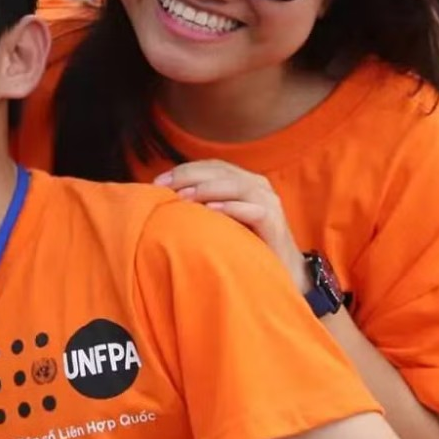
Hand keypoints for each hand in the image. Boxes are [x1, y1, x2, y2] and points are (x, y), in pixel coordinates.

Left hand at [155, 160, 307, 294]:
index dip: (184, 169)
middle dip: (189, 176)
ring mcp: (269, 203)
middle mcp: (257, 186)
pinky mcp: (276, 224)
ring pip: (237, 186)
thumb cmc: (245, 244)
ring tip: (184, 197)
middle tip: (164, 186)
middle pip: (221, 171)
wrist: (282, 272)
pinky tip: (212, 210)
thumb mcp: (220, 220)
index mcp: (243, 181)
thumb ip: (202, 205)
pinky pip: (255, 210)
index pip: (211, 166)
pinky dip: (233, 208)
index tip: (156, 181)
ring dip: (208, 189)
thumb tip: (165, 199)